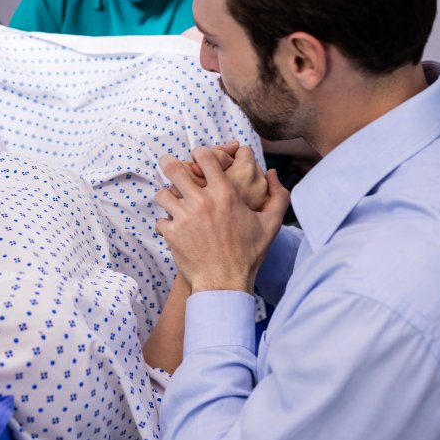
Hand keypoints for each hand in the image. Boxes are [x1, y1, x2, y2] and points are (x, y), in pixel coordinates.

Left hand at [155, 147, 288, 293]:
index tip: (198, 161)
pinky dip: (166, 224)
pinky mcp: (172, 234)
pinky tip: (176, 229)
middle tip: (168, 164)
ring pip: (162, 193)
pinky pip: (160, 220)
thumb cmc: (249, 254)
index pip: (204, 157)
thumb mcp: (271, 224)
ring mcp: (184, 218)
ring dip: (167, 197)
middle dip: (169, 164)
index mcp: (225, 194)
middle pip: (173, 168)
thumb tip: (272, 173)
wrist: (226, 284)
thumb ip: (278, 196)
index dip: (199, 154)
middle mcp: (202, 202)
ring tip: (174, 202)